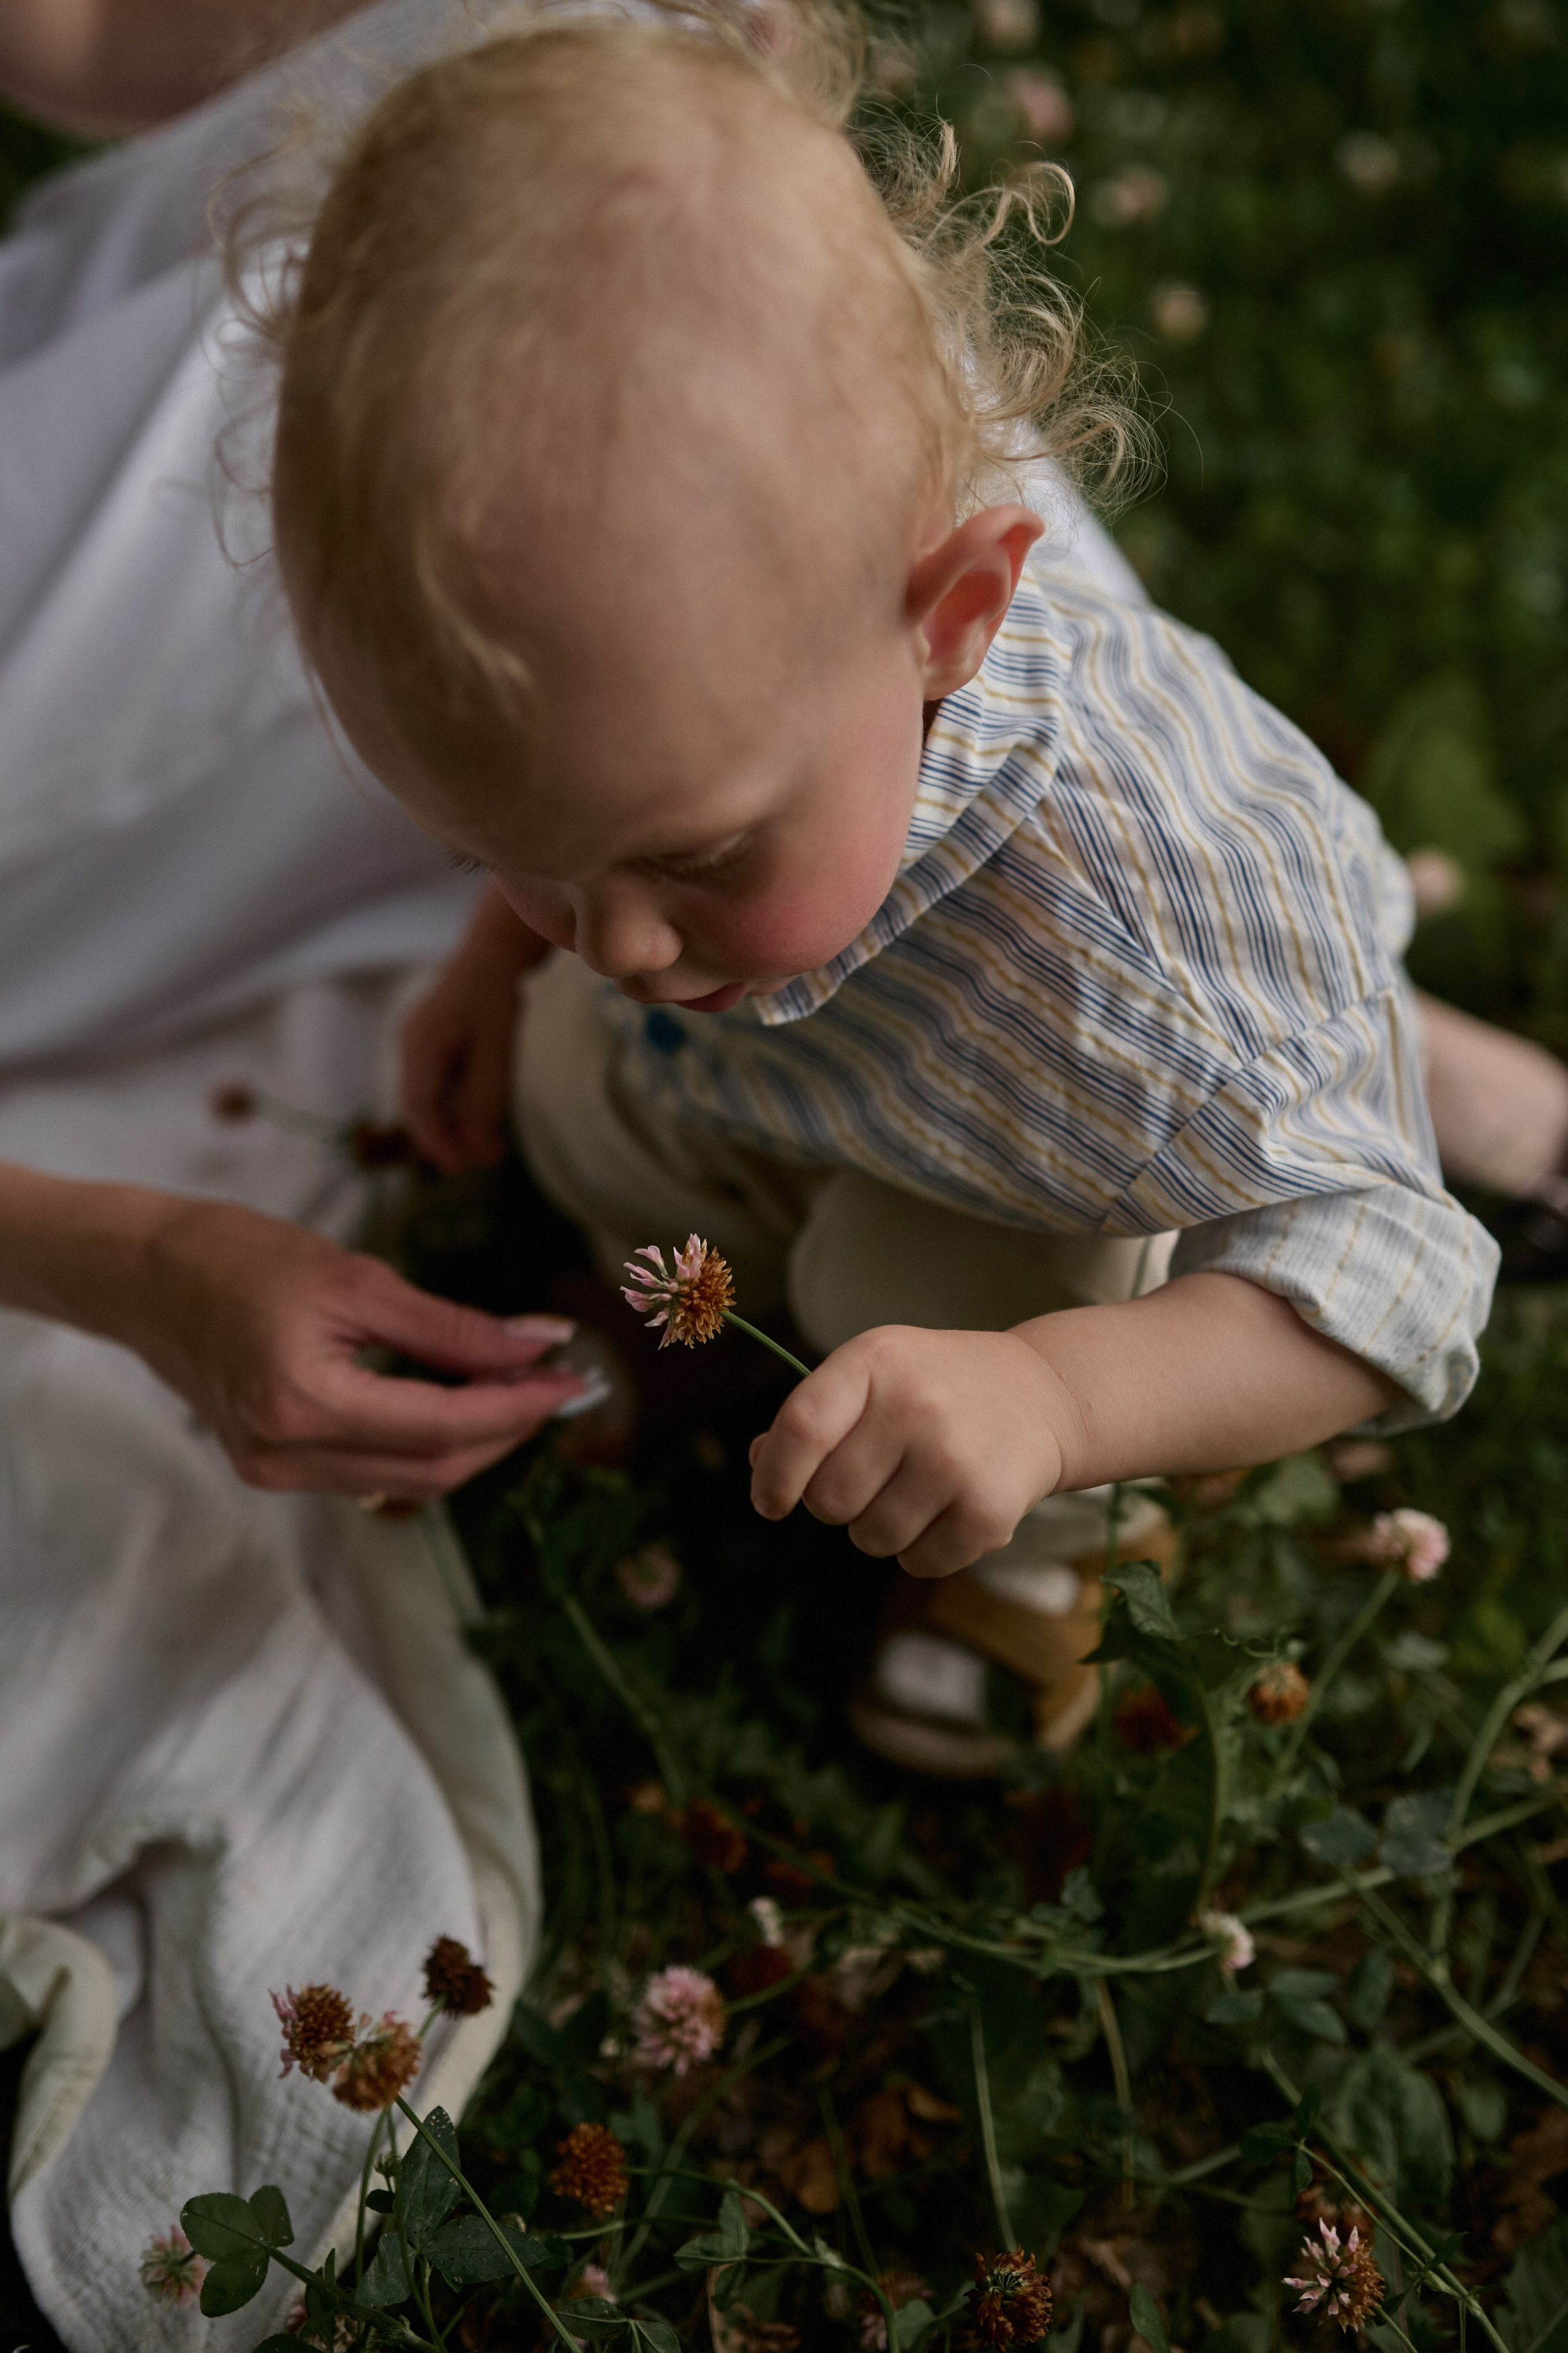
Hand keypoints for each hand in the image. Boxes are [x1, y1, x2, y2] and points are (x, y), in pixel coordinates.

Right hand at [127, 1198, 584, 1495]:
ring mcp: (274, 1472)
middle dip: (505, 1430)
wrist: (142, 1274)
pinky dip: (424, 1441)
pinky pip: (372, 1472)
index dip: (519, 1406)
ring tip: (514, 1385)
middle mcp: (285, 1456)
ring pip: (408, 1481)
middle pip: (433, 1470)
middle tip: (553, 1380)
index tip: (573, 1377)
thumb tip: (540, 1344)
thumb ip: (453, 1328)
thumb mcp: (358, 1279)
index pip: (443, 1426)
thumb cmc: (239, 1256)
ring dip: (471, 1439)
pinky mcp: (272, 1468)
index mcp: (303, 1404)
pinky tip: (454, 1398)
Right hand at [400, 888, 545, 1171]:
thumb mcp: (497, 1051)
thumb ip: (484, 1098)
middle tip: (481, 1163)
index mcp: (420, 1045)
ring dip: (453, 1125)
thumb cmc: (496, 998)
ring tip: (491, 1148)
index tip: (460, 1168)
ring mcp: (413, 1043)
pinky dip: (453, 1106)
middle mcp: (408, 1045)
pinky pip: (434, 1084)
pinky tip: (480, 1118)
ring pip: (426, 1098)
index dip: (438, 1142)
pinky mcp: (425, 1044)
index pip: (421, 1107)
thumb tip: (477, 1147)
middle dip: (448, 1139)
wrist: (491, 953)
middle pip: (419, 1107)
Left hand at [746, 1325, 1074, 1577]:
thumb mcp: (875, 1371)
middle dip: (837, 1504)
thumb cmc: (937, 1385)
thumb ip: (815, 1415)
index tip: (771, 1503)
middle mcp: (916, 1407)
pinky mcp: (990, 1511)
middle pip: (829, 1500)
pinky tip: (948, 1508)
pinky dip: (924, 1549)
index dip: (774, 1477)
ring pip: (871, 1539)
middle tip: (873, 1479)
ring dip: (880, 1529)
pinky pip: (919, 1562)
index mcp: (875, 1361)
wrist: (1042, 1395)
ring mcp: (955, 1460)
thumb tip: (762, 1465)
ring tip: (916, 1489)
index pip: (800, 1430)